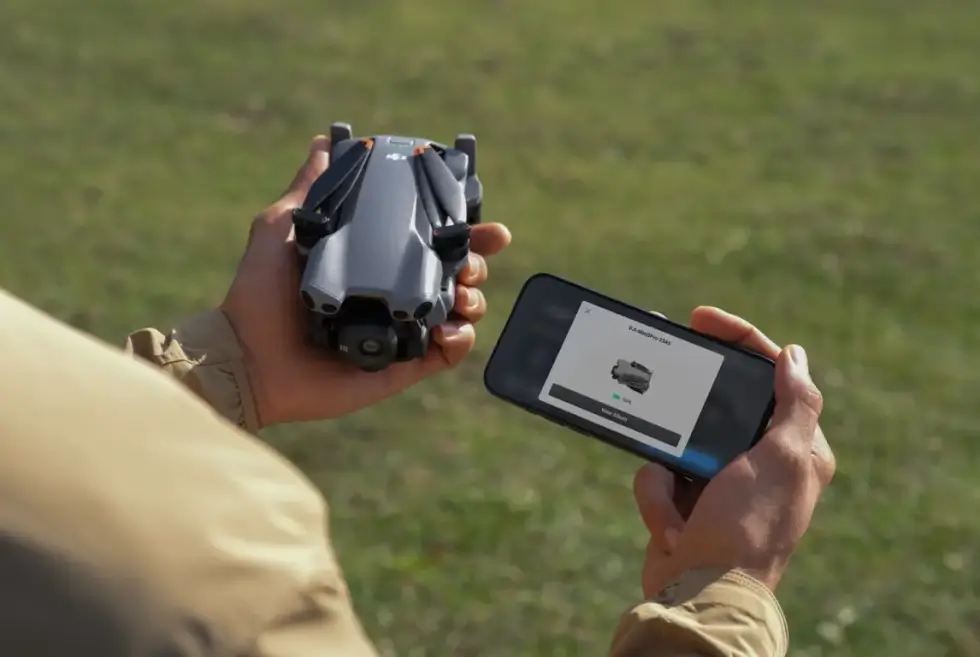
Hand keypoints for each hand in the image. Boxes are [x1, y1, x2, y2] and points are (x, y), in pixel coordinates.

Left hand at [220, 136, 511, 426]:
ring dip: (474, 299)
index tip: (484, 222)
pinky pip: (447, 355)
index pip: (431, 239)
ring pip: (461, 311)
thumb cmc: (258, 293)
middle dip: (477, 262)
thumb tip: (324, 141)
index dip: (464, 229)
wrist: (247, 355)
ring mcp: (402, 330)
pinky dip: (460, 341)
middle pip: (457, 273)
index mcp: (375, 260)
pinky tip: (449, 329)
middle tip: (471, 261)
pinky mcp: (402, 366)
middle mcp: (394, 293)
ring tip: (462, 295)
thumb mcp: (281, 228)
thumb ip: (309, 188)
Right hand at [633, 307, 834, 595]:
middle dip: (684, 408)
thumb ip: (797, 404)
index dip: (736, 338)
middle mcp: (757, 458)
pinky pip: (655, 473)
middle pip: (713, 401)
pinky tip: (674, 530)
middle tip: (659, 377)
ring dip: (667, 474)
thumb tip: (795, 356)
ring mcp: (717, 479)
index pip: (767, 372)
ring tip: (681, 511)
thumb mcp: (784, 459)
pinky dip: (657, 499)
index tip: (699, 319)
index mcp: (792, 444)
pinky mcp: (684, 498)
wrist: (702, 593)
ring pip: (673, 437)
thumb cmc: (748, 527)